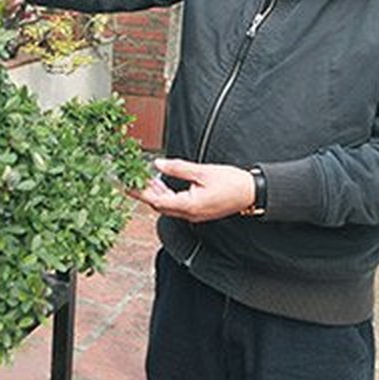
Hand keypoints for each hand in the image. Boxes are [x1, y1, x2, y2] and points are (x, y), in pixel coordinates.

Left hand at [130, 158, 256, 222]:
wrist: (251, 193)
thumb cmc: (231, 182)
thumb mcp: (202, 171)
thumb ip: (178, 168)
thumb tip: (158, 165)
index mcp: (189, 205)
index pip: (157, 200)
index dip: (140, 192)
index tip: (127, 186)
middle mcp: (190, 214)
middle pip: (160, 206)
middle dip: (145, 192)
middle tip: (132, 179)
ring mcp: (194, 215)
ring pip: (168, 206)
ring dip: (156, 194)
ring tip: (145, 179)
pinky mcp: (199, 211)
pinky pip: (177, 206)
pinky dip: (167, 196)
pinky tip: (162, 184)